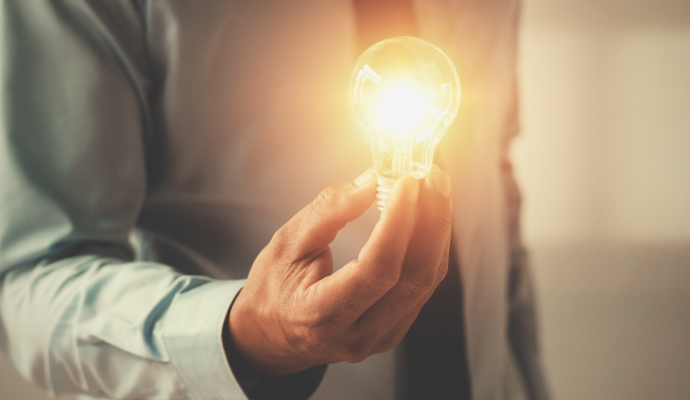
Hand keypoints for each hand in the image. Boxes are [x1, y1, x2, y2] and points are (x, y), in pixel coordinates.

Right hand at [228, 166, 452, 376]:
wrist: (271, 334)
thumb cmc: (273, 288)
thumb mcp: (287, 242)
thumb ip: (328, 210)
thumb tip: (373, 181)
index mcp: (321, 315)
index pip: (377, 269)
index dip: (399, 223)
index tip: (407, 182)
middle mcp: (357, 335)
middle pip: (415, 277)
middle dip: (432, 221)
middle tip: (431, 178)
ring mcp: (380, 338)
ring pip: (426, 281)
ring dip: (437, 231)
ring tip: (433, 191)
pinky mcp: (393, 331)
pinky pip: (422, 287)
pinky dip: (429, 248)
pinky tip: (426, 218)